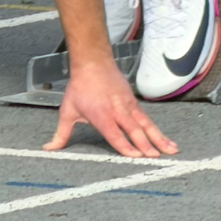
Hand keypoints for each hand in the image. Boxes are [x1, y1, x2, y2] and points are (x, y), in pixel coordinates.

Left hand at [46, 63, 177, 157]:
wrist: (93, 62)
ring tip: (171, 150)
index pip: (115, 135)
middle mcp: (117, 111)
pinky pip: (147, 119)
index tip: (136, 157)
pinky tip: (167, 140)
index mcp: (102, 116)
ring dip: (159, 138)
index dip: (125, 146)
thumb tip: (48, 149)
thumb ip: (61, 134)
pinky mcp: (134, 103)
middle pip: (134, 130)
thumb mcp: (67, 111)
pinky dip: (158, 130)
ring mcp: (128, 106)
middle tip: (156, 158)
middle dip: (146, 145)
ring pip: (146, 125)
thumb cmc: (80, 87)